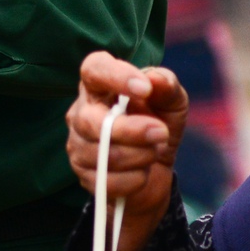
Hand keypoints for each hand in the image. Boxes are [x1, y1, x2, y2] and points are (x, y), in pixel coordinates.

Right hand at [68, 51, 188, 250]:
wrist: (157, 167)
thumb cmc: (158, 123)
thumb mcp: (171, 102)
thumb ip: (167, 86)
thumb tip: (155, 80)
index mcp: (99, 86)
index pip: (94, 69)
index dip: (115, 77)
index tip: (144, 89)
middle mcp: (81, 112)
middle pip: (92, 122)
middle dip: (132, 131)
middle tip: (161, 132)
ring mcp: (78, 145)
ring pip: (103, 155)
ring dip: (140, 156)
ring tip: (154, 152)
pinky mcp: (83, 174)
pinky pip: (107, 181)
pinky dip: (135, 179)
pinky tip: (142, 172)